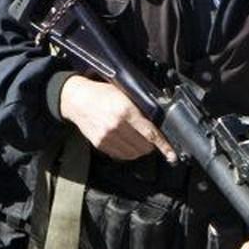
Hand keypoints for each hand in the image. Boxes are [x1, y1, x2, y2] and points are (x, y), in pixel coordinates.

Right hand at [58, 76, 176, 161]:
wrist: (77, 100)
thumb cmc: (101, 93)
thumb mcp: (124, 93)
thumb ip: (141, 107)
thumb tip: (159, 121)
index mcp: (125, 110)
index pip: (150, 133)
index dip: (164, 145)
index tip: (171, 154)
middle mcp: (116, 126)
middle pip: (144, 146)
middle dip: (152, 145)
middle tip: (152, 139)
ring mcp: (107, 137)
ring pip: (133, 153)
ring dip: (140, 150)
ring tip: (139, 141)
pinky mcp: (100, 144)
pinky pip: (121, 155)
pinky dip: (128, 152)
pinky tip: (127, 143)